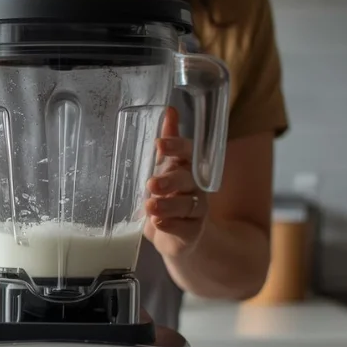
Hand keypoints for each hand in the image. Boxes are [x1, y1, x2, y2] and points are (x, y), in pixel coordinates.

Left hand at [144, 107, 206, 258]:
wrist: (176, 236)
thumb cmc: (168, 196)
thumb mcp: (164, 169)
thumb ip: (167, 142)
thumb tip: (170, 110)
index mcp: (186, 167)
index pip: (188, 152)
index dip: (176, 146)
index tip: (159, 144)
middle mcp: (195, 187)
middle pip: (188, 179)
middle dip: (170, 180)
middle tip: (151, 183)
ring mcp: (196, 210)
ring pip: (187, 205)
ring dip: (168, 205)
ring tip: (150, 206)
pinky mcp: (192, 232)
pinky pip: (185, 228)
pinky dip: (171, 225)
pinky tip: (158, 224)